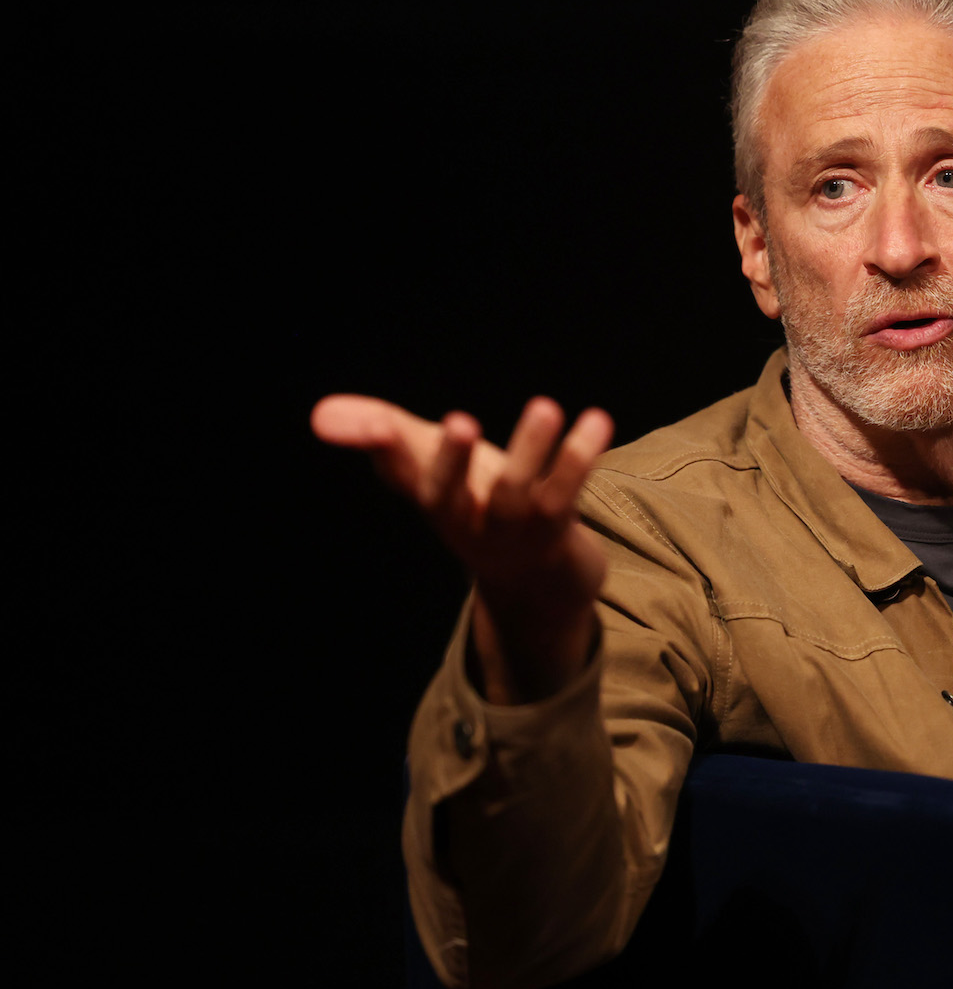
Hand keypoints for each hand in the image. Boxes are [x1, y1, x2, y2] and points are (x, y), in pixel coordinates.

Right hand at [312, 393, 613, 703]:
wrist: (539, 582)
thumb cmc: (477, 506)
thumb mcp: (431, 465)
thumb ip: (383, 435)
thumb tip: (319, 415)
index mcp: (432, 501)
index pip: (400, 473)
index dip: (382, 447)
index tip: (369, 424)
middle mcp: (464, 522)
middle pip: (448, 497)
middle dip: (449, 461)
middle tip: (456, 420)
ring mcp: (511, 532)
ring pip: (517, 495)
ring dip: (530, 451)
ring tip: (544, 406)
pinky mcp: (557, 532)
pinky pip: (568, 495)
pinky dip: (579, 459)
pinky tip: (596, 422)